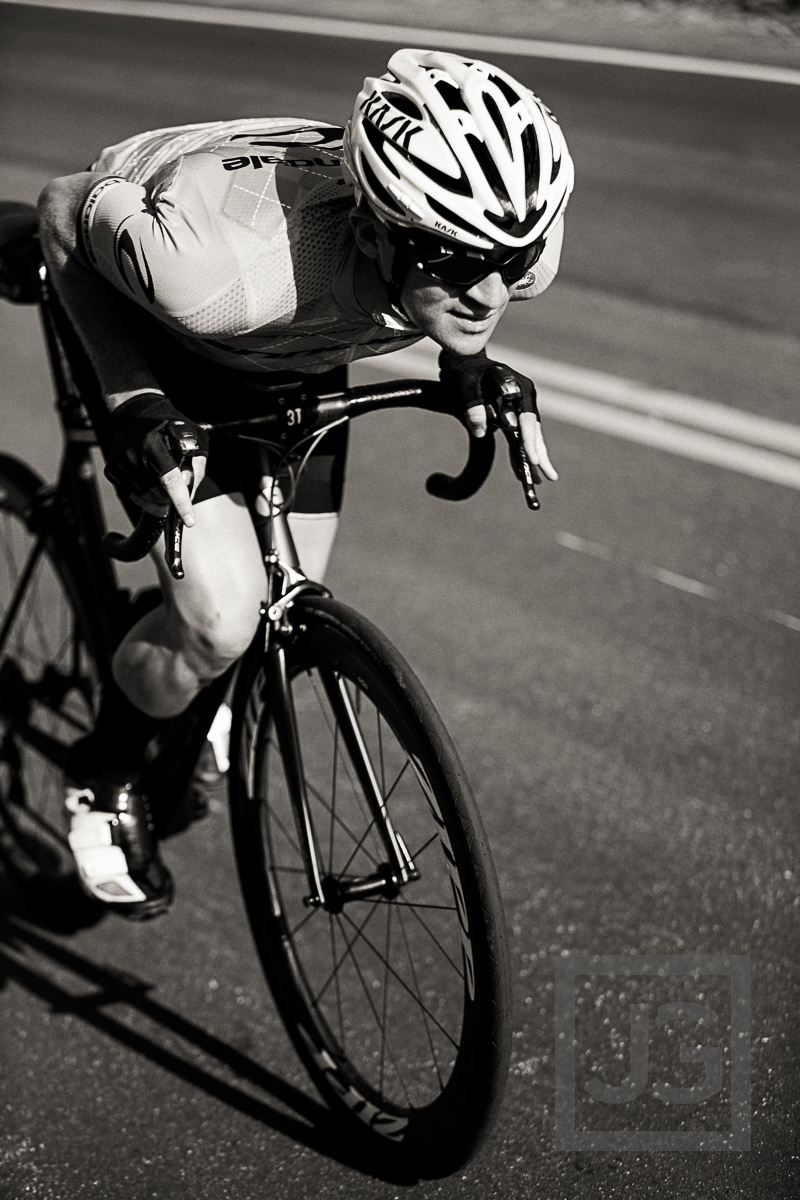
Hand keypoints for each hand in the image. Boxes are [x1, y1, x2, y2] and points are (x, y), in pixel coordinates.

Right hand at [104, 392, 207, 526]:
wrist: (135, 413)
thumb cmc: (168, 424)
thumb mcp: (193, 438)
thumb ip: (197, 465)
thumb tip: (189, 492)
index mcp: (153, 444)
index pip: (169, 481)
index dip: (181, 503)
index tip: (189, 520)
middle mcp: (133, 455)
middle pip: (158, 494)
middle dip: (172, 498)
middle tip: (178, 488)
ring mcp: (120, 464)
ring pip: (146, 499)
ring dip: (160, 499)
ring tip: (164, 484)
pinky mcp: (112, 471)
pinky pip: (133, 495)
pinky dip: (146, 496)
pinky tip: (151, 482)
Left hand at [439, 349, 557, 481]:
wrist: (464, 361)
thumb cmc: (465, 370)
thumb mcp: (464, 385)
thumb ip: (473, 407)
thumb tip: (480, 432)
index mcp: (519, 388)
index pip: (528, 419)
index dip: (530, 440)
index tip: (532, 459)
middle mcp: (525, 398)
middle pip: (534, 431)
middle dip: (539, 455)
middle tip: (548, 477)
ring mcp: (521, 407)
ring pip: (530, 437)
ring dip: (534, 458)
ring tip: (540, 481)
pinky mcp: (513, 415)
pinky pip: (519, 437)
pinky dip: (521, 453)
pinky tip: (524, 470)